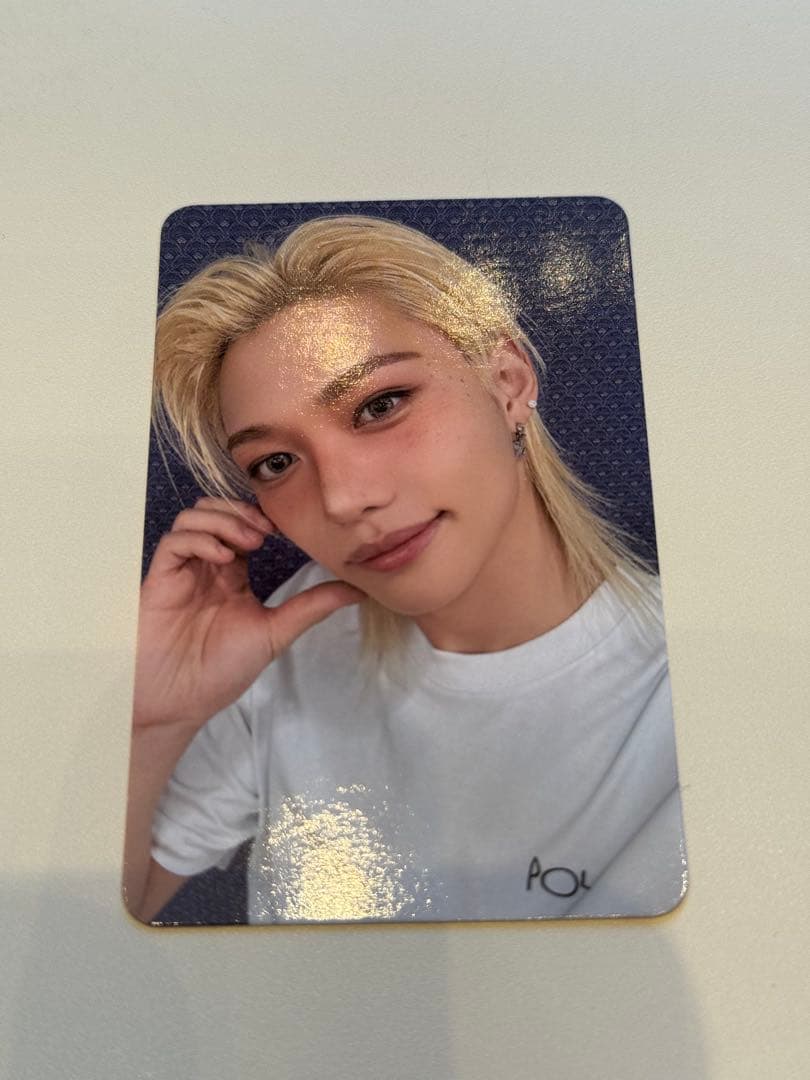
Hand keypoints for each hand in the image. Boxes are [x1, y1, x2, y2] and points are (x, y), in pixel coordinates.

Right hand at [133, 496, 362, 733]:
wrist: (180, 701)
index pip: (245, 526)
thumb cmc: (222, 670)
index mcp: (233, 575)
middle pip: (218, 511)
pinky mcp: (160, 578)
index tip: (286, 528)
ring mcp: (183, 570)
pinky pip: (175, 541)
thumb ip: (313, 607)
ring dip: (224, 520)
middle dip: (244, 511)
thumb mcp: (276, 633)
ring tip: (249, 543)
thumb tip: (359, 591)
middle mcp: (207, 566)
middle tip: (267, 532)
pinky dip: (201, 539)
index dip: (263, 517)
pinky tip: (223, 557)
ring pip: (195, 517)